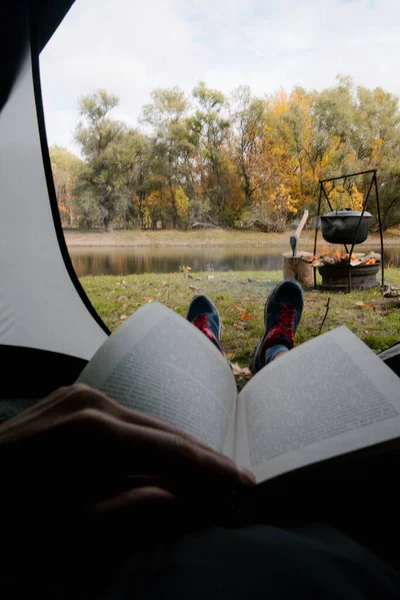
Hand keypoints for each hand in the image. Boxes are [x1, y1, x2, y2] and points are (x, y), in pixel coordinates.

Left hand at [0, 384, 253, 524]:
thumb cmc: (8, 515)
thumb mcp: (66, 527)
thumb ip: (130, 508)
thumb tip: (180, 496)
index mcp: (94, 433)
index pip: (171, 450)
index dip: (211, 468)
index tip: (245, 482)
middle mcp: (93, 401)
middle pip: (163, 429)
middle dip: (200, 456)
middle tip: (234, 478)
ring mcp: (80, 393)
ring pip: (144, 421)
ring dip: (172, 447)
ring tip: (204, 472)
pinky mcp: (71, 396)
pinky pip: (122, 416)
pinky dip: (144, 438)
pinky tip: (158, 455)